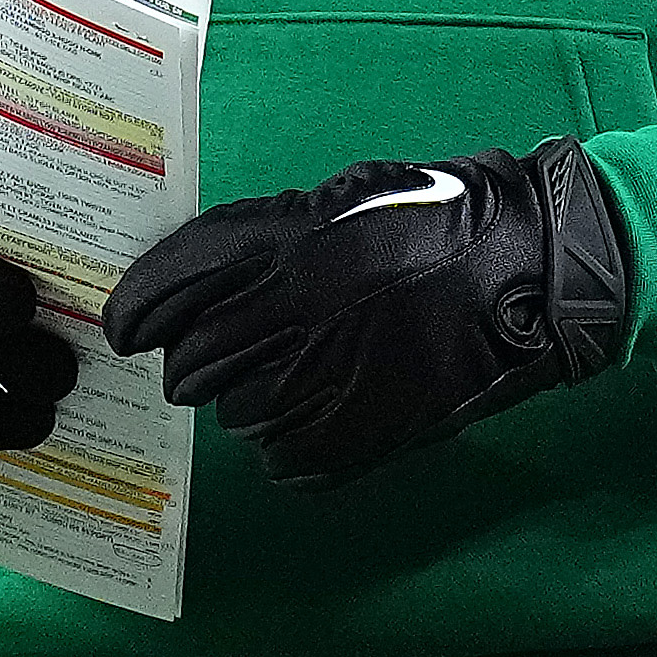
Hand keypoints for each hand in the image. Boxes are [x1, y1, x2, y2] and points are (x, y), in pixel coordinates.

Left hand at [98, 139, 629, 487]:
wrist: (529, 277)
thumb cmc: (440, 220)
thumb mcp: (342, 199)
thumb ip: (265, 239)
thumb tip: (201, 283)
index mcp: (282, 249)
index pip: (166, 289)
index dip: (135, 311)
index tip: (128, 328)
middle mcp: (288, 321)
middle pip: (190, 365)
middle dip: (202, 356)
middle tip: (241, 344)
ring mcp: (319, 389)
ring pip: (235, 414)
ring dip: (253, 395)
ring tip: (306, 368)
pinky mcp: (351, 442)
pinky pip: (281, 456)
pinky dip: (293, 436)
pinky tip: (328, 404)